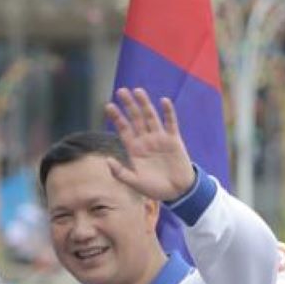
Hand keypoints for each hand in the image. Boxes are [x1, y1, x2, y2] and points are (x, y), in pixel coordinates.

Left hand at [104, 88, 195, 202]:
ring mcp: (160, 138)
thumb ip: (120, 173)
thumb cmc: (155, 188)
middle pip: (135, 119)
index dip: (117, 117)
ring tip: (138, 91)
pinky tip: (163, 101)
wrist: (178, 192)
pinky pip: (170, 123)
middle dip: (129, 105)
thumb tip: (107, 160)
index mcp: (135, 149)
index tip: (108, 105)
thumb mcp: (135, 182)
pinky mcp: (174, 140)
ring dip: (145, 104)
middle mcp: (146, 140)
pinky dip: (168, 112)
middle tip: (121, 91)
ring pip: (151, 117)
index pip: (124, 129)